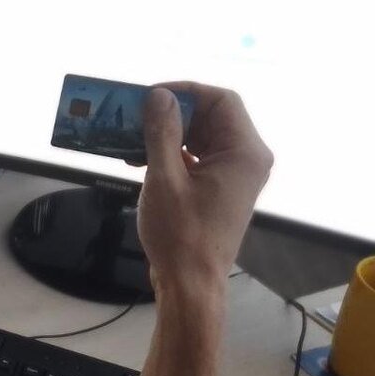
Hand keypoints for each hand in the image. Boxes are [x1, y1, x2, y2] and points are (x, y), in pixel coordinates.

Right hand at [139, 83, 272, 293]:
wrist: (190, 283)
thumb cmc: (181, 235)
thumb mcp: (164, 179)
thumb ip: (162, 133)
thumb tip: (158, 96)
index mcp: (244, 152)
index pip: (221, 100)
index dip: (185, 91)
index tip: (149, 95)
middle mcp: (245, 158)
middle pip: (211, 116)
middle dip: (172, 112)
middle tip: (134, 114)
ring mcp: (232, 174)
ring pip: (200, 136)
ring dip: (166, 132)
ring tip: (130, 136)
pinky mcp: (217, 188)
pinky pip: (196, 157)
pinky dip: (169, 152)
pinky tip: (138, 157)